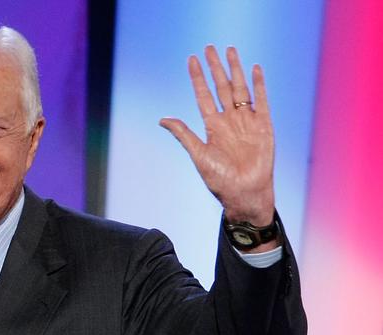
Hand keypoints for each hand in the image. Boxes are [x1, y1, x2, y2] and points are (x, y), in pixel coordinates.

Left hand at [159, 45, 275, 227]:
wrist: (244, 193)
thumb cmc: (220, 180)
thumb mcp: (198, 155)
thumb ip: (184, 134)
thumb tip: (162, 119)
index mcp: (212, 127)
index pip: (203, 96)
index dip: (198, 78)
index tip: (191, 60)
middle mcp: (229, 121)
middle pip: (221, 87)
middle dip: (215, 68)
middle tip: (210, 48)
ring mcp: (247, 121)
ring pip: (240, 89)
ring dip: (235, 70)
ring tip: (230, 51)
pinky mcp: (264, 125)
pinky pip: (261, 100)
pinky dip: (259, 85)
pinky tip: (255, 69)